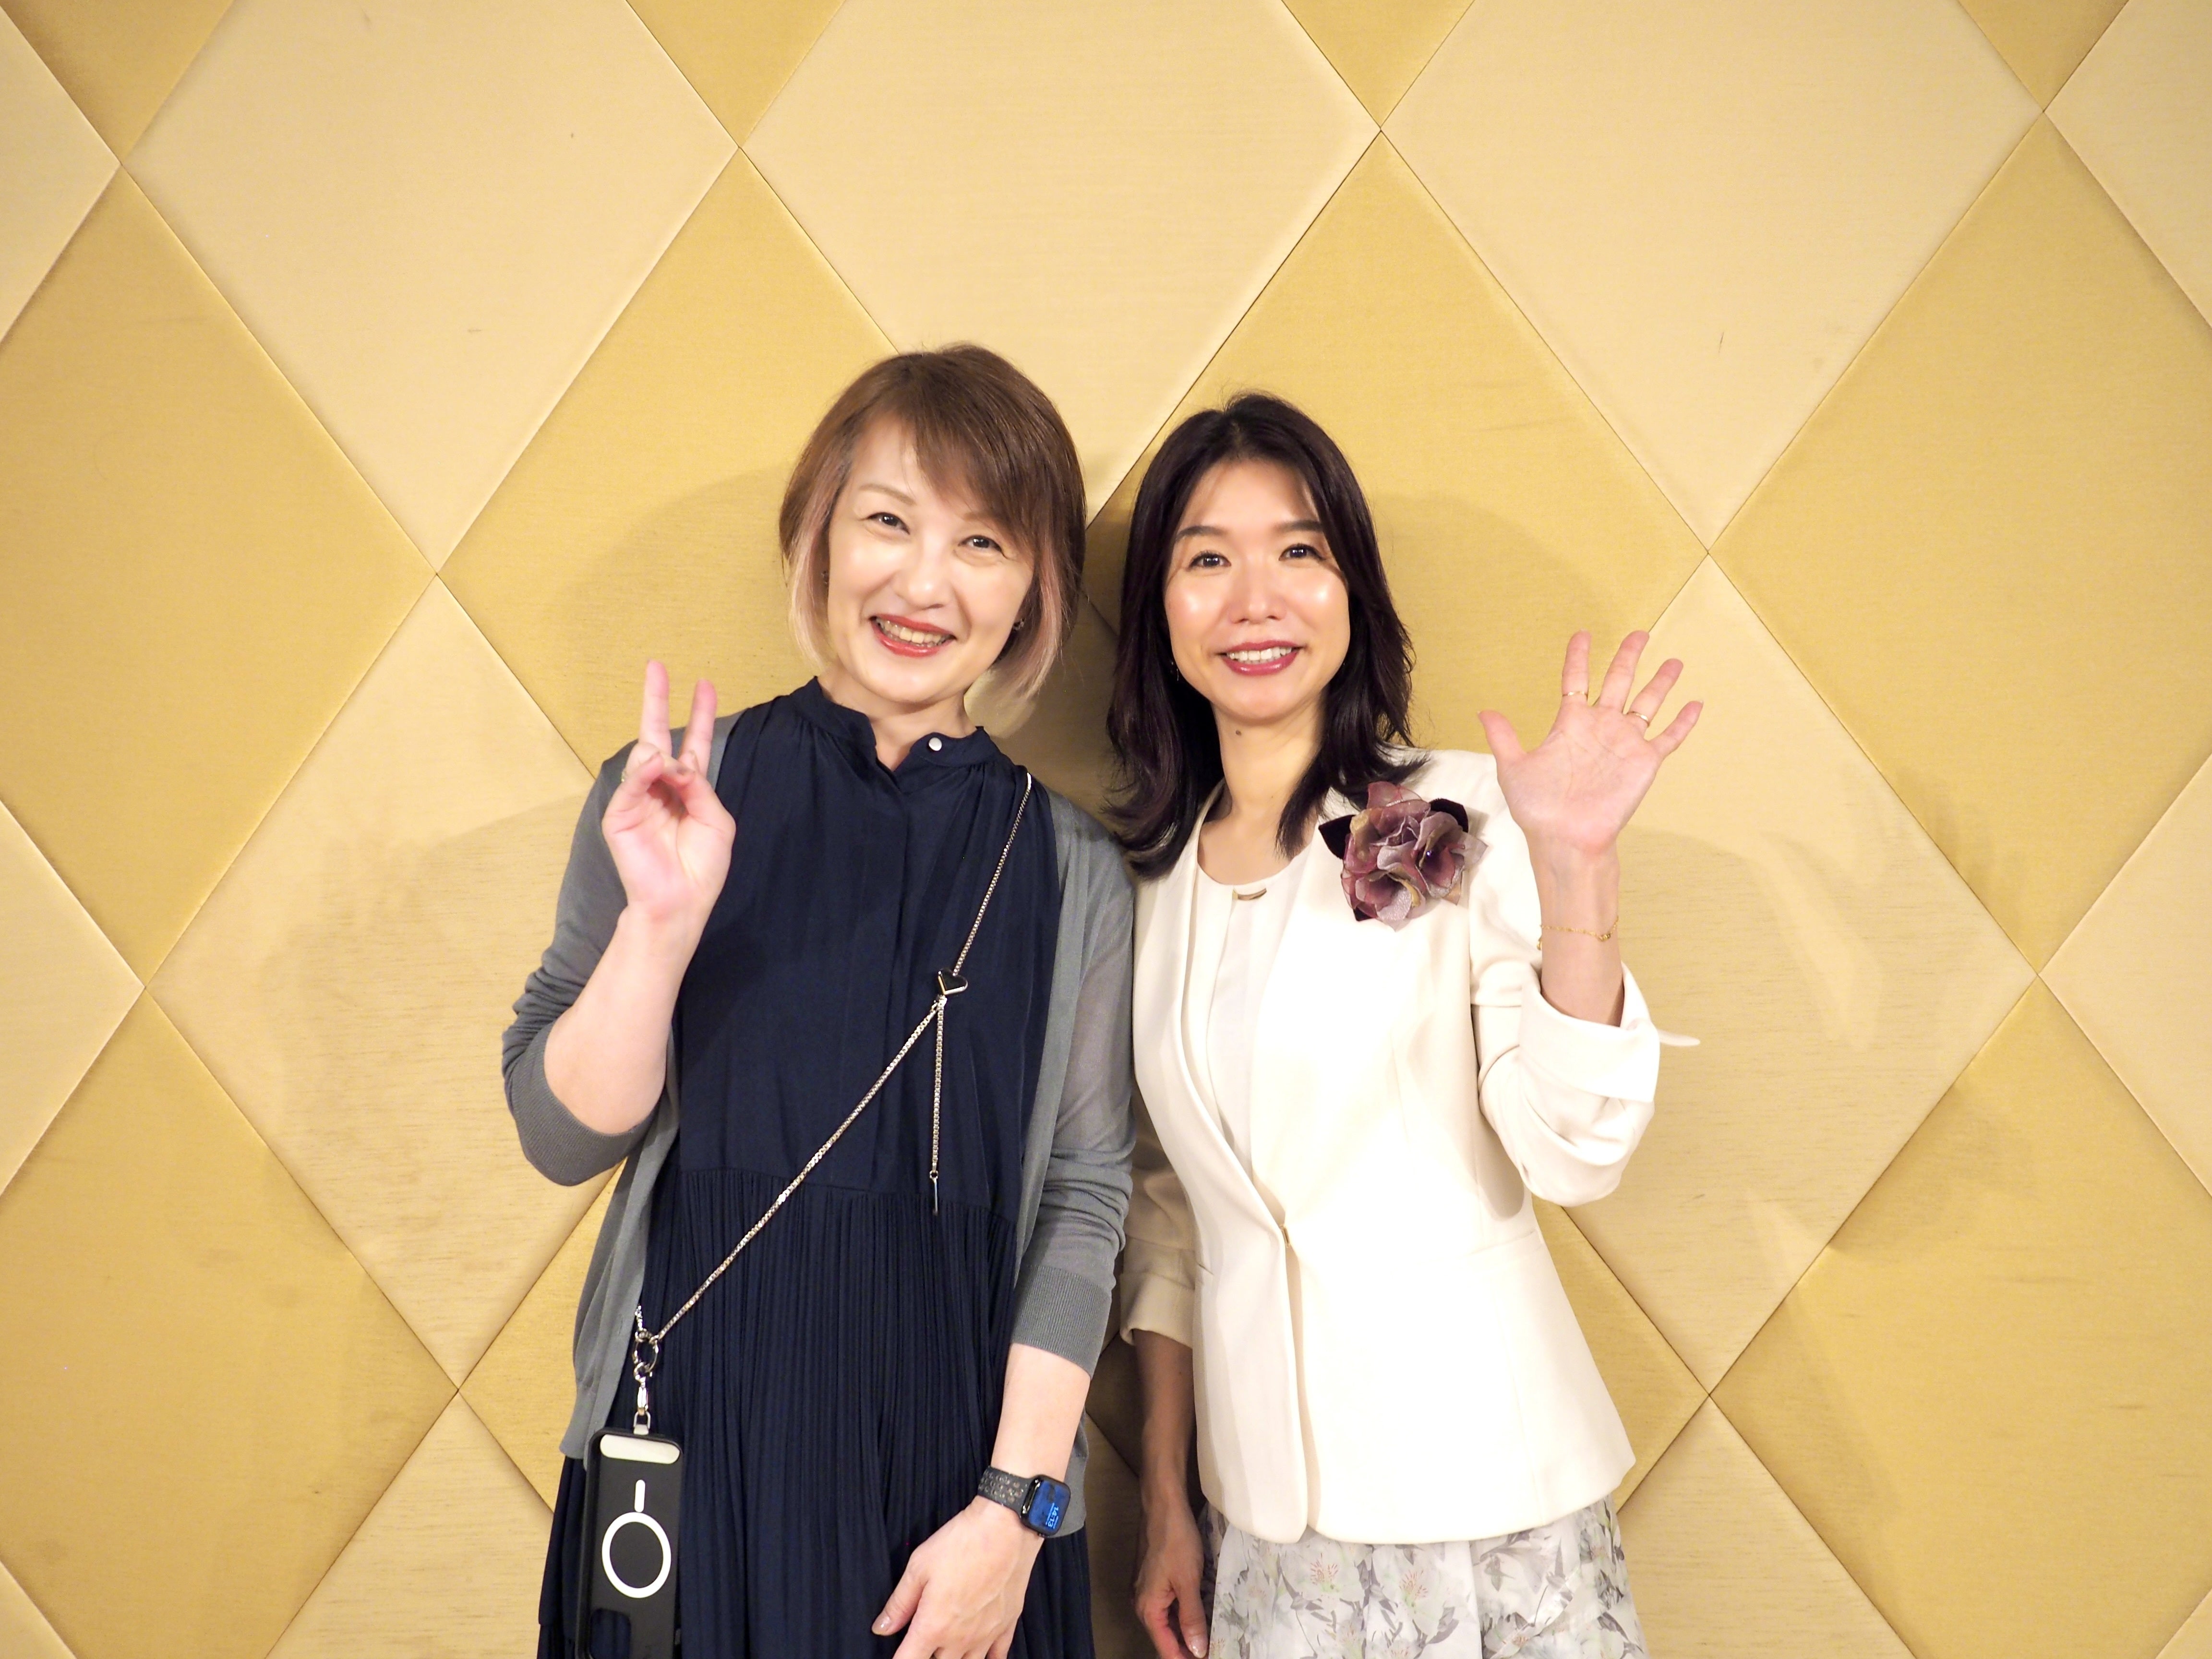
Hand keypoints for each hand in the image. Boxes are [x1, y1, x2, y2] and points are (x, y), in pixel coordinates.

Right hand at [603, 660, 733, 937]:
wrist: (682, 901)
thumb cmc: (702, 866)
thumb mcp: (716, 820)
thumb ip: (700, 786)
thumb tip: (673, 761)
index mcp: (688, 789)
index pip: (694, 744)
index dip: (700, 715)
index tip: (705, 684)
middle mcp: (661, 788)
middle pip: (658, 736)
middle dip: (658, 701)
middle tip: (657, 666)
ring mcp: (638, 800)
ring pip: (645, 757)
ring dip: (661, 753)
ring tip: (673, 768)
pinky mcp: (620, 815)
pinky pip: (631, 785)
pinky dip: (645, 774)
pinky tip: (657, 767)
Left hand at [875, 1498, 1041, 1658]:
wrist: (1006, 1528)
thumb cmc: (963, 1543)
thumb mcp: (919, 1567)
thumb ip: (899, 1603)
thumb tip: (882, 1627)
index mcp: (933, 1625)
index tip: (898, 1655)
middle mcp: (960, 1638)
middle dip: (926, 1658)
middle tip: (923, 1644)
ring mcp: (986, 1635)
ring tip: (947, 1649)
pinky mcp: (1007, 1624)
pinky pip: (997, 1656)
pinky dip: (987, 1658)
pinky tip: (979, 1652)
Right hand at [1134, 1489, 1207, 1658]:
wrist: (1163, 1505)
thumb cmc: (1176, 1541)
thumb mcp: (1188, 1582)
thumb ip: (1192, 1618)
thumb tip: (1197, 1651)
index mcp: (1147, 1608)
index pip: (1166, 1648)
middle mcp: (1142, 1603)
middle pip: (1165, 1637)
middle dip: (1187, 1648)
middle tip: (1212, 1651)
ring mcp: (1146, 1591)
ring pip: (1167, 1622)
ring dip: (1186, 1632)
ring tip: (1210, 1639)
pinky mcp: (1153, 1580)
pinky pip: (1167, 1607)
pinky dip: (1182, 1615)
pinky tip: (1199, 1616)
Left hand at [1477, 631, 1699, 866]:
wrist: (1566, 838)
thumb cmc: (1538, 809)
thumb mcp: (1514, 769)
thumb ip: (1503, 738)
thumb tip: (1483, 711)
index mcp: (1570, 724)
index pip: (1576, 680)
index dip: (1580, 656)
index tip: (1584, 634)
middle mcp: (1600, 727)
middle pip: (1618, 681)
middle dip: (1629, 657)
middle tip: (1640, 633)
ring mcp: (1624, 743)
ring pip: (1647, 703)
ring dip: (1661, 682)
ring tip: (1674, 661)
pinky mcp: (1644, 762)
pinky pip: (1669, 737)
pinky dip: (1683, 722)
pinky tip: (1696, 703)